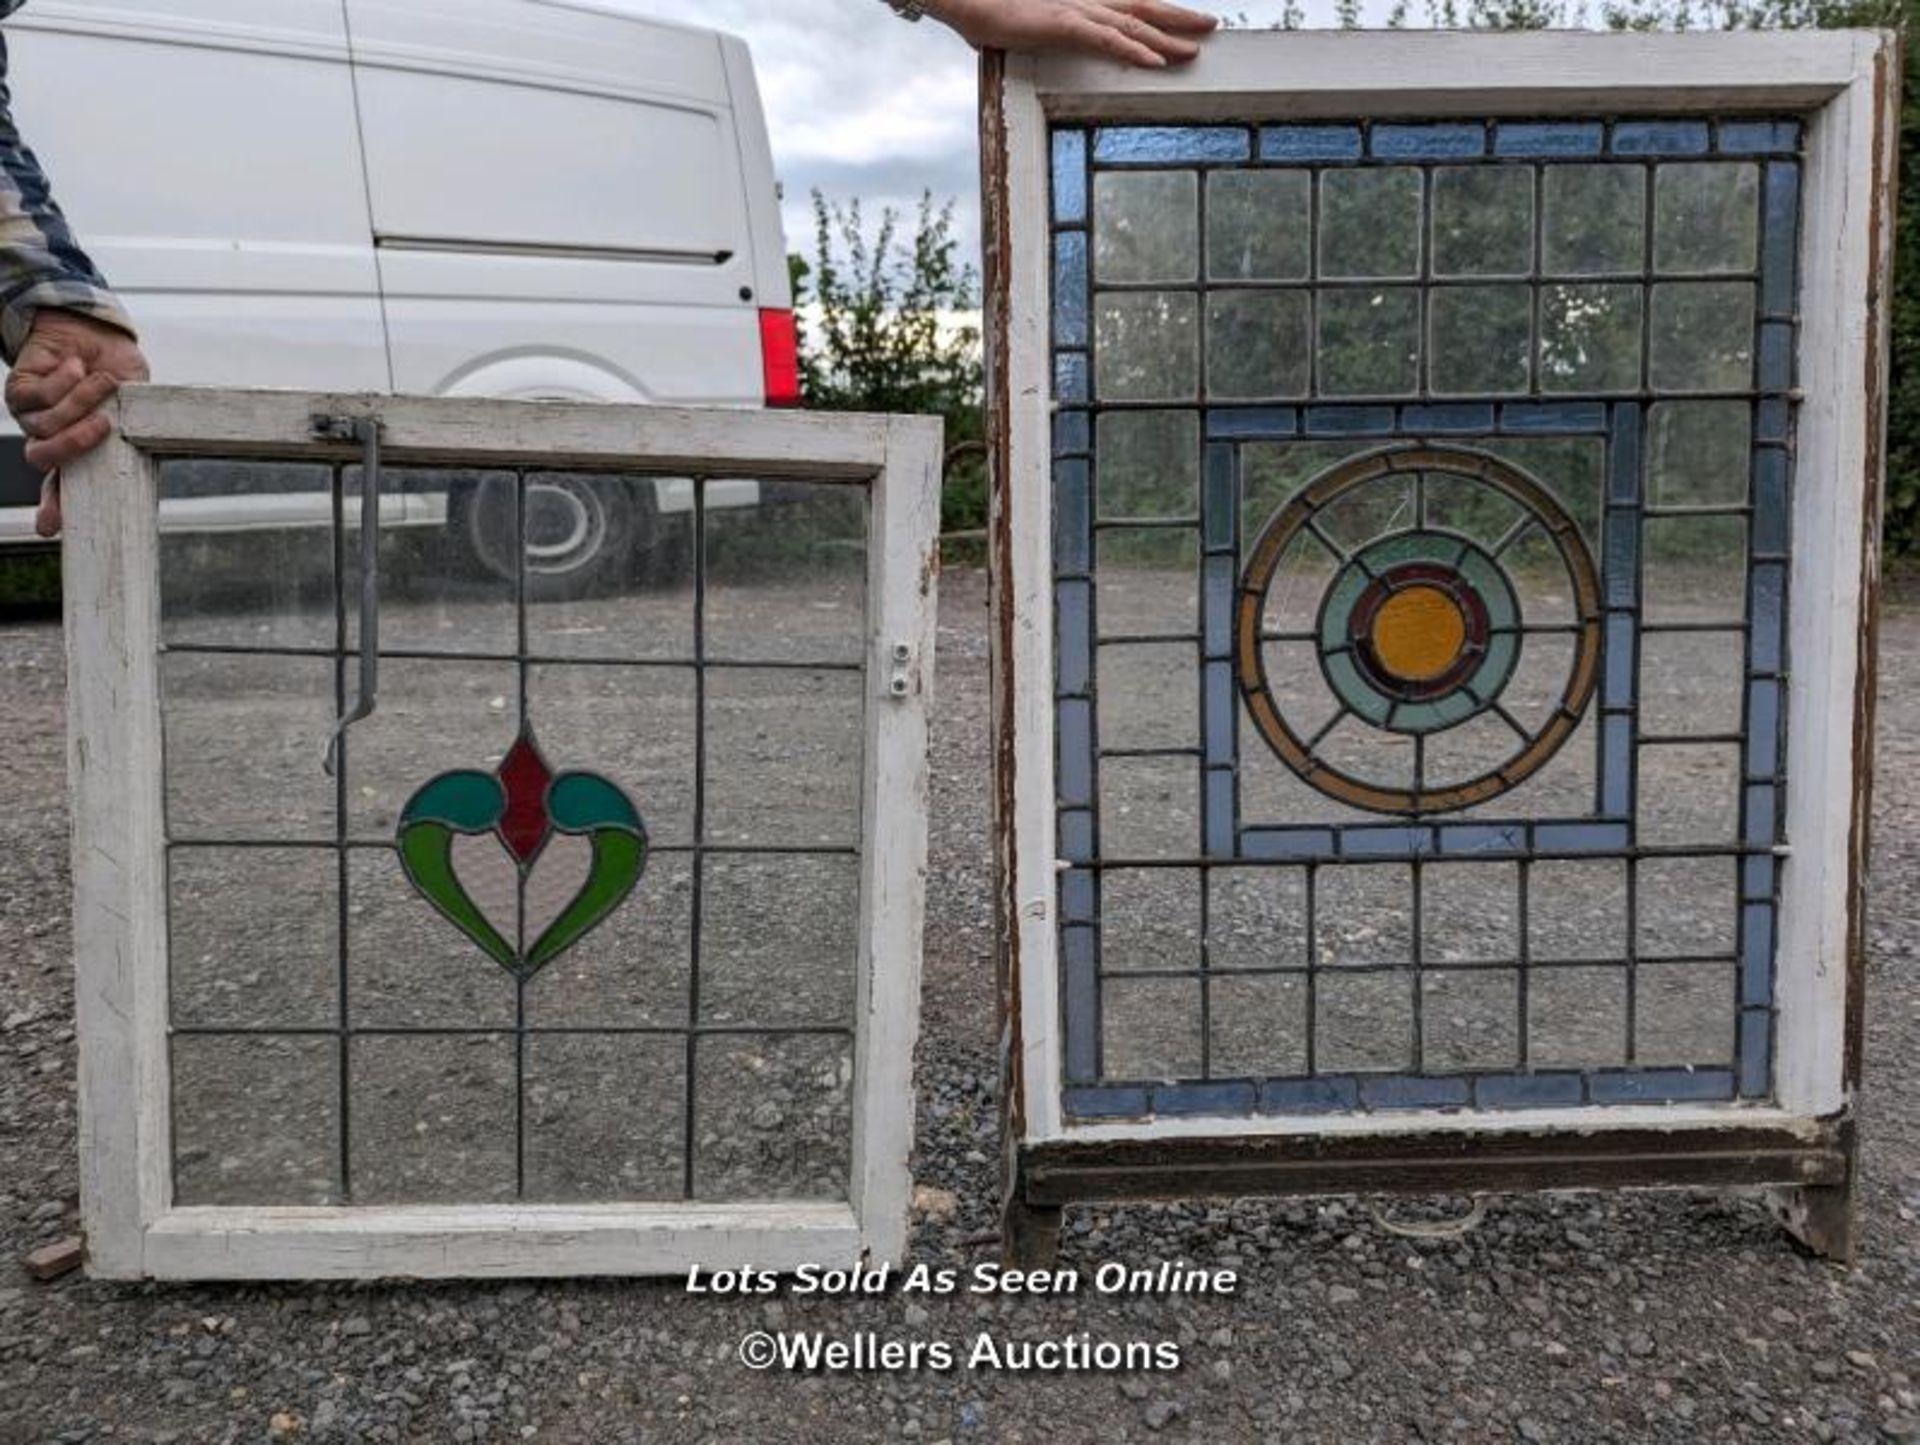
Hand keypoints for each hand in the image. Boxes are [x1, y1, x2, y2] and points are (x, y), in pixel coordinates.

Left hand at [5, 308, 148, 536]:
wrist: (95, 331)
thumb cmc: (117, 369)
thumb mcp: (134, 402)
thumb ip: (131, 425)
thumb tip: (130, 444)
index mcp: (78, 450)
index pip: (63, 486)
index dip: (55, 509)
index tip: (49, 528)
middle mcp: (50, 437)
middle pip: (44, 458)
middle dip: (73, 444)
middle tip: (102, 427)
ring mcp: (31, 416)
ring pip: (44, 426)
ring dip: (79, 400)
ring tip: (102, 381)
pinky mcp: (19, 391)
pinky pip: (35, 398)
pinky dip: (62, 382)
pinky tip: (75, 366)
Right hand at [928, 0, 1216, 66]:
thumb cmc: (991, 8)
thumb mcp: (1028, 22)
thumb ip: (1048, 31)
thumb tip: (1048, 39)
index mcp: (1080, 0)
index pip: (1130, 4)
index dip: (1160, 11)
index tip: (1186, 20)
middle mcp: (1086, 1)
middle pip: (1142, 9)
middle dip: (1178, 18)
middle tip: (1211, 28)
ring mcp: (1077, 11)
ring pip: (1133, 25)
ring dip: (1166, 38)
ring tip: (1194, 49)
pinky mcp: (1065, 25)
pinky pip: (1108, 39)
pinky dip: (1134, 50)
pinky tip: (1156, 61)